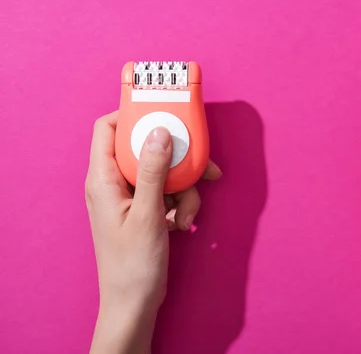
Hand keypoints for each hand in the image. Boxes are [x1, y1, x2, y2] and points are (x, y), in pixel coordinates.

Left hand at [85, 110, 220, 352]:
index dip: (131, 116)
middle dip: (176, 160)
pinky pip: (168, 191)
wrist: (135, 302)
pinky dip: (181, 202)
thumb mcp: (148, 214)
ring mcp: (131, 196)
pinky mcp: (146, 208)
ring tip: (186, 216)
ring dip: (184, 189)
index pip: (108, 129)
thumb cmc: (133, 264)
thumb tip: (160, 131)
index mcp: (103, 179)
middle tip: (202, 168)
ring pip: (163, 171)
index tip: (162, 114)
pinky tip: (182, 223)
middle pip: (146, 149)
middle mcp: (115, 183)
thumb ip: (154, 171)